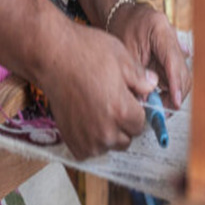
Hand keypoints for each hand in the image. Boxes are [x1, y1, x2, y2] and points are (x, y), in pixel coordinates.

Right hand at [40, 20, 157, 159]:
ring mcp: (87, 139)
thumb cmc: (85, 53)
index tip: (126, 100)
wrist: (50, 56)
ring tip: (96, 110)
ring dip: (107, 134)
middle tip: (110, 104)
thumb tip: (153, 86)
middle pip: (126, 139)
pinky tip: (86, 120)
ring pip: (108, 146)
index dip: (135, 110)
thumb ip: (141, 78)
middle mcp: (106, 131)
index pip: (141, 124)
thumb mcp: (121, 58)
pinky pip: (89, 151)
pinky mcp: (71, 141)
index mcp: (123, 112)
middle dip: (123, 125)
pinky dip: (89, 140)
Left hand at [109, 3, 191, 108]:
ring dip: (173, 94)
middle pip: (182, 72)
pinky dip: (168, 90)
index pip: (173, 61)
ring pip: (181, 77)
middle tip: (163, 111)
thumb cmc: (120, 27)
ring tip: (159, 108)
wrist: (120, 14)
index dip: (175, 85)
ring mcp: (174, 47)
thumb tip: (146, 102)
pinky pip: (174, 77)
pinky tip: (160, 101)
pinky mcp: (170, 57)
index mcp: (160, 30)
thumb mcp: (125, 51)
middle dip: (175, 94)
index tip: (174, 103)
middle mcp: (172, 38)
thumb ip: (136, 75)